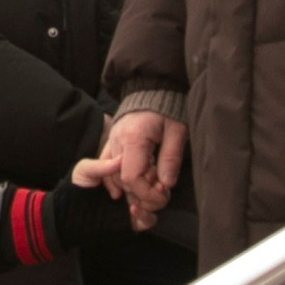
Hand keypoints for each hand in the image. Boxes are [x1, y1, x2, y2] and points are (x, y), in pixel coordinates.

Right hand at [77, 110, 185, 230]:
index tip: (163, 195)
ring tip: (153, 189)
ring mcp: (112, 143)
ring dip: (134, 190)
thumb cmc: (167, 109)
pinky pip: (107, 169)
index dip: (147, 194)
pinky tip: (129, 191)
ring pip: (115, 178)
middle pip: (123, 181)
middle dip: (143, 194)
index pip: (132, 178)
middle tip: (163, 193)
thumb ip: (170, 158)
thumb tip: (167, 185)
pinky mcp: (112, 144)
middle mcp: (117, 142)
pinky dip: (117, 183)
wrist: (152, 89)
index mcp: (133, 139)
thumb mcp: (177, 131)